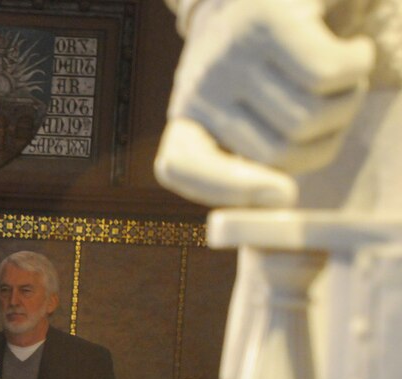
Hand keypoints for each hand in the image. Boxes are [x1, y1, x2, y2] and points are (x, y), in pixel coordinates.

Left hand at [155, 0, 373, 206]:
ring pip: (310, 116)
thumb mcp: (251, 103)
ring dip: (348, 98)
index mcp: (190, 115)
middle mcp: (200, 86)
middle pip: (278, 154)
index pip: (178, 165)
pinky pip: (329, 74)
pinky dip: (357, 65)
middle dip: (326, 137)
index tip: (283, 195)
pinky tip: (353, 48)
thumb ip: (258, 148)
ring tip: (338, 72)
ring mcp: (231, 55)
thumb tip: (277, 198)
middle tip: (331, 101)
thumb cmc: (272, 50)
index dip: (224, 189)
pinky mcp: (267, 23)